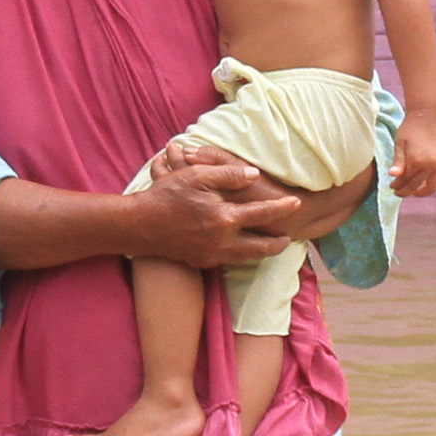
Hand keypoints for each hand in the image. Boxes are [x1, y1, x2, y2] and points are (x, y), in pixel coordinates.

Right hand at [138, 145, 297, 268]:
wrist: (139, 226)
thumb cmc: (167, 196)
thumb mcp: (197, 176)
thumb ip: (229, 174)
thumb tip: (254, 175)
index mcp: (225, 218)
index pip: (263, 214)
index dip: (282, 208)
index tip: (296, 203)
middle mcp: (223, 242)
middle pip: (261, 248)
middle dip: (278, 244)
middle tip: (288, 237)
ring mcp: (211, 255)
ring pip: (246, 258)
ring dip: (261, 252)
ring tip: (271, 246)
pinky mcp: (201, 262)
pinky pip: (228, 261)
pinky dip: (240, 256)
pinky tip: (242, 249)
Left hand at [391, 114, 435, 197]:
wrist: (426, 116)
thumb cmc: (409, 129)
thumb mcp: (399, 144)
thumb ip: (398, 161)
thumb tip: (392, 175)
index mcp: (417, 160)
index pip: (406, 180)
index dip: (397, 185)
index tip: (391, 187)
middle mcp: (431, 164)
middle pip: (417, 185)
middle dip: (406, 191)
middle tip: (398, 192)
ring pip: (433, 187)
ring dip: (423, 192)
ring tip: (414, 191)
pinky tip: (427, 185)